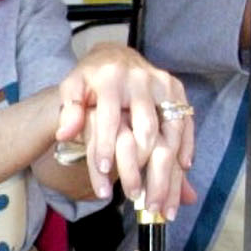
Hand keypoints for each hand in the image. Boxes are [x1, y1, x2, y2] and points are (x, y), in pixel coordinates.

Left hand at [57, 44, 195, 216]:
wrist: (115, 55)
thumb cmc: (90, 80)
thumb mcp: (72, 88)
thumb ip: (68, 110)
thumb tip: (64, 135)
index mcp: (111, 79)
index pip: (109, 116)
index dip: (107, 145)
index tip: (103, 171)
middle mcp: (140, 79)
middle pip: (146, 126)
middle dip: (141, 163)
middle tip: (135, 194)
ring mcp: (162, 84)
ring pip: (171, 128)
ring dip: (168, 163)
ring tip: (160, 191)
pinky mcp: (177, 89)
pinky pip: (186, 120)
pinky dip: (187, 144)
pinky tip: (183, 167)